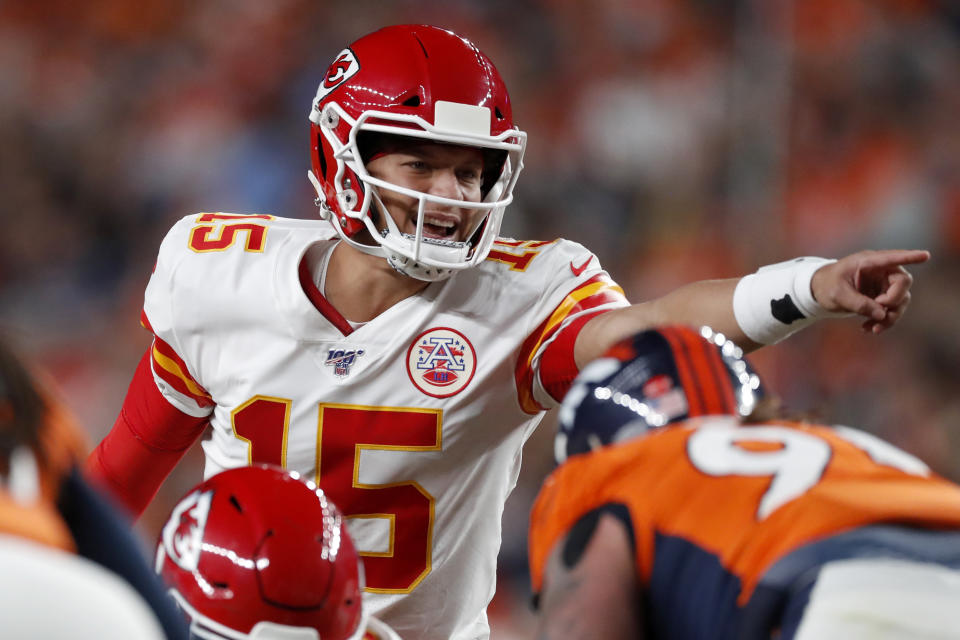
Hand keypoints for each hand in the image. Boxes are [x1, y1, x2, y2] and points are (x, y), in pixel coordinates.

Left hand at [810, 249, 930, 333]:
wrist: (818, 292)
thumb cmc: (826, 286)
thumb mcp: (837, 295)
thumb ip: (858, 303)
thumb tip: (882, 314)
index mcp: (868, 262)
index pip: (892, 258)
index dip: (909, 257)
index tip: (925, 256)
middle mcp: (880, 271)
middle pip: (902, 283)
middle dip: (894, 301)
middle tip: (879, 313)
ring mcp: (883, 284)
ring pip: (900, 301)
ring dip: (891, 317)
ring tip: (873, 328)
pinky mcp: (882, 297)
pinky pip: (891, 310)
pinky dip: (883, 321)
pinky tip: (868, 328)